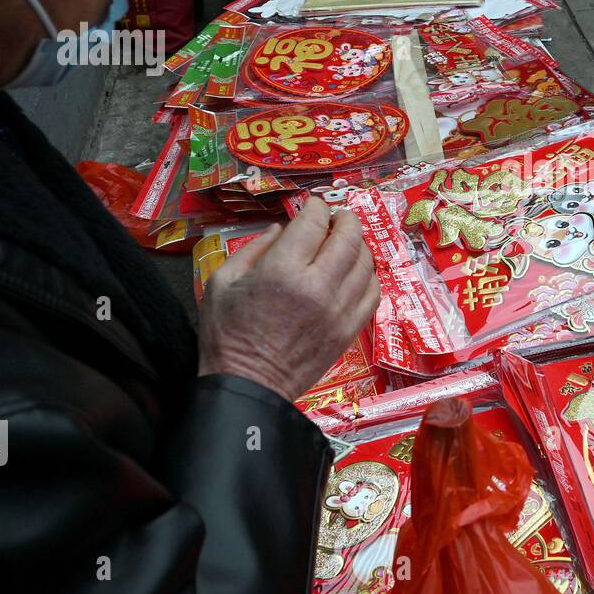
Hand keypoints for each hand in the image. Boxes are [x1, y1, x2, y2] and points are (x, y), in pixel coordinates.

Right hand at [197, 198, 379, 401]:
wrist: (248, 387)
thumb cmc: (227, 336)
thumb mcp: (221, 282)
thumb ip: (252, 248)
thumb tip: (281, 229)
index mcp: (282, 271)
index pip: (313, 223)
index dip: (316, 208)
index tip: (313, 206)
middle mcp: (317, 287)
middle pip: (348, 238)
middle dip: (345, 220)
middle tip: (338, 218)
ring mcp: (338, 310)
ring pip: (365, 263)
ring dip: (359, 246)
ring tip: (347, 243)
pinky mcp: (348, 331)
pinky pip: (372, 294)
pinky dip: (369, 277)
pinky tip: (356, 273)